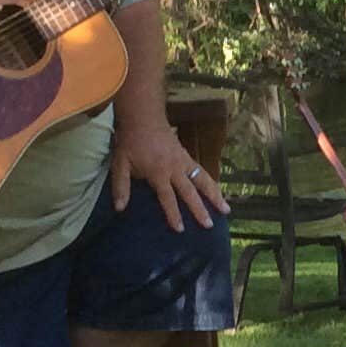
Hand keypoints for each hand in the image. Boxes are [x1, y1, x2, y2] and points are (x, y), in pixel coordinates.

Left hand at [110, 117, 227, 231]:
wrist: (144, 117)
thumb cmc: (130, 141)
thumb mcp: (120, 163)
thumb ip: (120, 186)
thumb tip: (119, 208)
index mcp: (158, 172)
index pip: (167, 198)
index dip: (173, 214)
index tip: (180, 229)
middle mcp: (174, 168)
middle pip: (190, 192)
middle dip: (200, 209)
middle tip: (209, 225)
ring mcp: (183, 161)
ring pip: (203, 180)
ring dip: (215, 195)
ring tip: (226, 209)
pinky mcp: (187, 156)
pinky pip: (202, 172)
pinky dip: (211, 183)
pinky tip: (218, 193)